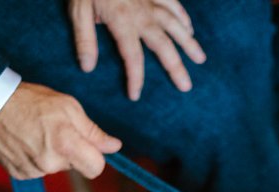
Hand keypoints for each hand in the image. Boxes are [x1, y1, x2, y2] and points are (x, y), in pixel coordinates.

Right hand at [0, 82, 121, 179]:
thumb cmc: (32, 101)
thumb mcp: (69, 107)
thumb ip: (93, 131)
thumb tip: (115, 147)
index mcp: (66, 145)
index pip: (96, 168)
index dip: (96, 157)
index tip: (90, 146)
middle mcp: (50, 164)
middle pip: (75, 167)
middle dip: (72, 151)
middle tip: (55, 129)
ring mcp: (33, 171)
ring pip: (56, 168)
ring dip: (52, 153)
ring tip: (37, 132)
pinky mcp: (20, 174)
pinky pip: (39, 170)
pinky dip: (36, 157)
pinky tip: (26, 141)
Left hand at [69, 0, 206, 100]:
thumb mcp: (78, 10)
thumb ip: (85, 39)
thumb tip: (88, 68)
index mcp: (122, 21)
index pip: (132, 57)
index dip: (136, 78)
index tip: (135, 95)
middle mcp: (142, 12)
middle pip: (163, 44)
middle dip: (176, 66)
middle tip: (187, 86)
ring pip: (175, 23)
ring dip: (188, 42)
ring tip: (200, 59)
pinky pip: (172, 2)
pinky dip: (183, 16)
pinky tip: (189, 27)